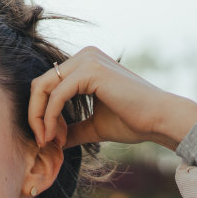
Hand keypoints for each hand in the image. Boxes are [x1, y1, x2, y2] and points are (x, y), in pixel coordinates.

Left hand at [27, 46, 196, 151]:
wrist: (160, 120)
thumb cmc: (133, 122)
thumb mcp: (94, 126)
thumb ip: (72, 129)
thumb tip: (51, 142)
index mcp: (85, 64)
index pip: (48, 85)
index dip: (41, 114)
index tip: (49, 139)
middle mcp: (85, 55)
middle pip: (41, 84)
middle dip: (36, 115)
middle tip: (43, 142)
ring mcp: (87, 59)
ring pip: (44, 88)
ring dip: (40, 118)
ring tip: (49, 141)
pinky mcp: (90, 70)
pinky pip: (57, 95)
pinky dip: (51, 118)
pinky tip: (57, 136)